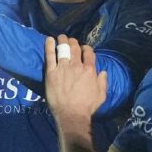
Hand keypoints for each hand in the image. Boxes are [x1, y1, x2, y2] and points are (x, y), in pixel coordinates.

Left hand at [45, 35, 107, 149]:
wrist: (71, 114)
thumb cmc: (87, 107)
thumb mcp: (101, 95)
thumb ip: (103, 82)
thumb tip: (103, 72)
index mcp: (89, 70)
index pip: (88, 53)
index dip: (86, 48)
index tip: (84, 49)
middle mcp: (77, 66)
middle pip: (75, 48)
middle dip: (74, 42)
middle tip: (71, 41)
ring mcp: (63, 68)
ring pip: (63, 48)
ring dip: (63, 40)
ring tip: (61, 37)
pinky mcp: (51, 72)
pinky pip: (50, 56)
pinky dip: (49, 46)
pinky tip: (49, 39)